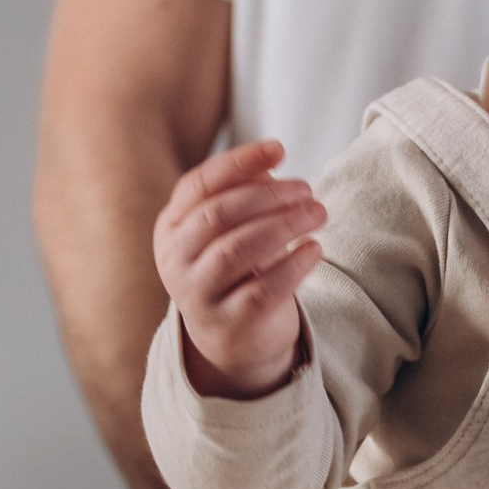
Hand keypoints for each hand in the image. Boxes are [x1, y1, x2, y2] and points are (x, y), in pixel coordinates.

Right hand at [154, 138, 325, 398]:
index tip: (279, 149)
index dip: (239, 162)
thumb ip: (244, 194)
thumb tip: (270, 165)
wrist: (233, 339)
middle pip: (218, 214)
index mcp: (171, 228)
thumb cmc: (236, 270)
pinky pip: (263, 288)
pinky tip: (315, 249)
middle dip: (268, 196)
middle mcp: (176, 262)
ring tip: (318, 213)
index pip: (199, 184)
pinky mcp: (230, 324)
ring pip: (237, 250)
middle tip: (307, 190)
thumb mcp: (230, 230)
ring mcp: (198, 296)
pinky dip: (294, 264)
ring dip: (284, 225)